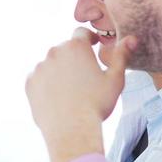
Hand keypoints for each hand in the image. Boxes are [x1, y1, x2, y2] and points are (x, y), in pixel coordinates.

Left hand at [25, 30, 132, 161]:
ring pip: (51, 64)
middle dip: (74, 57)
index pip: (81, 33)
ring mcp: (40, 67)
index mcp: (76, 47)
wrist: (72, 129)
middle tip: (84, 75)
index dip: (89, 38)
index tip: (93, 46)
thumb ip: (122, 55)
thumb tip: (132, 38)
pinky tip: (58, 97)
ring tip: (71, 90)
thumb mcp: (116, 79)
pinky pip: (39, 78)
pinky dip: (47, 83)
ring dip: (60, 70)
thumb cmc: (97, 104)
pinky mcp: (29, 82)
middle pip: (65, 49)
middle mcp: (54, 52)